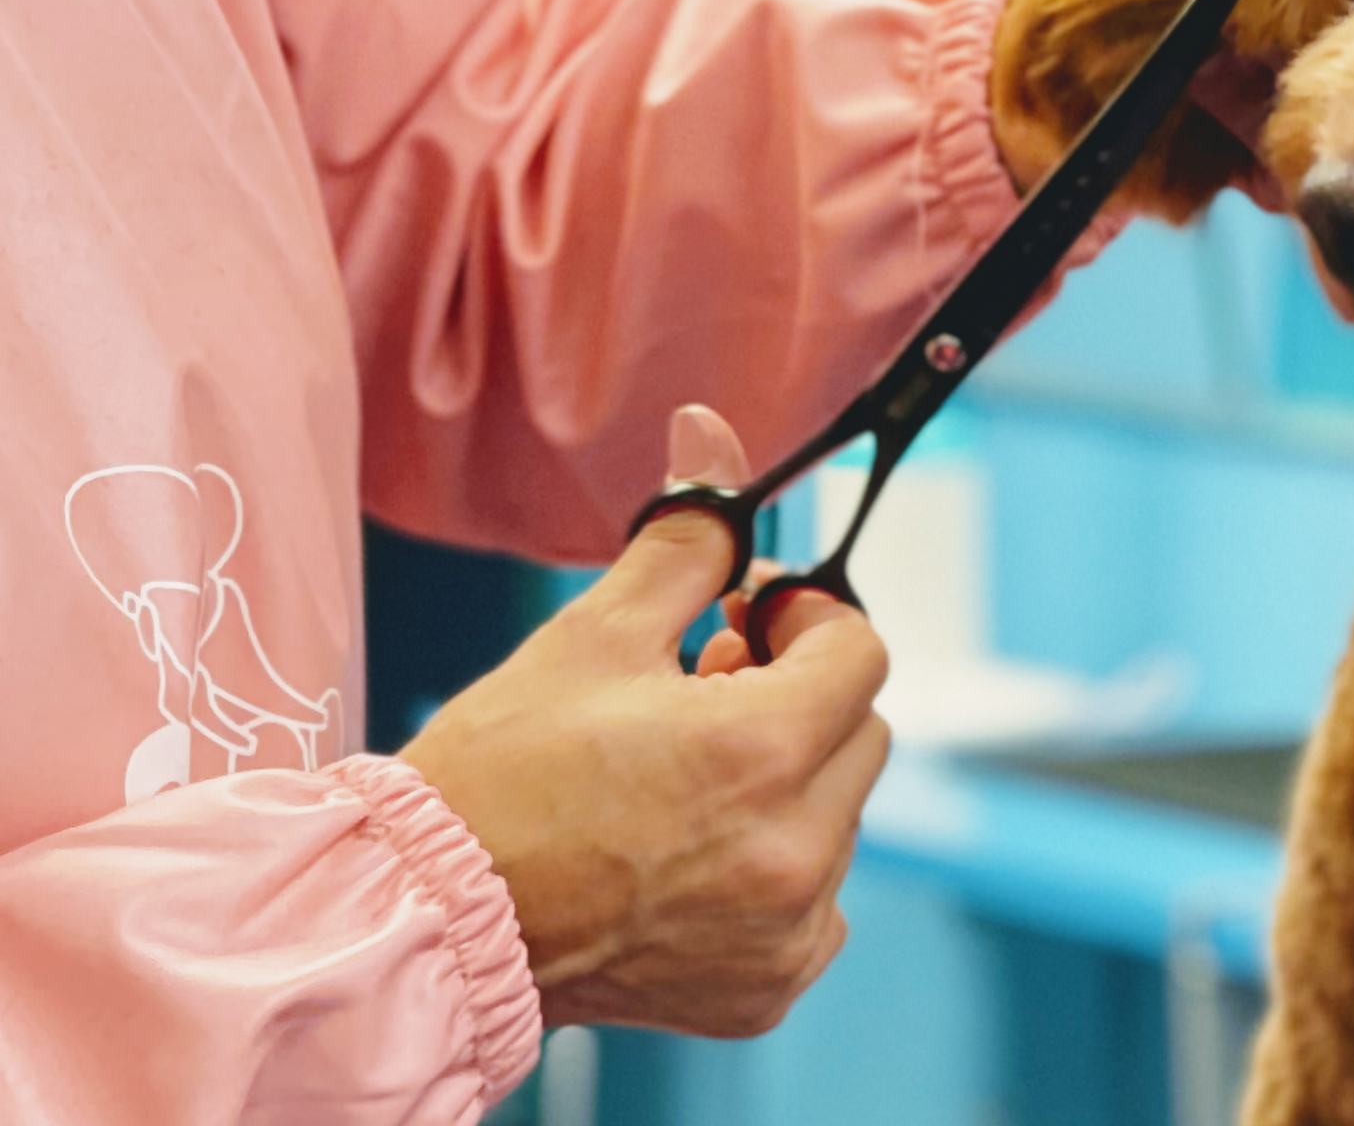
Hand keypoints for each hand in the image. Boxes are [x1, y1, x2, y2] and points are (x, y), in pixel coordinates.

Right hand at [400, 407, 891, 1036]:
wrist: (428, 919)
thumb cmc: (503, 771)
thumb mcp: (598, 631)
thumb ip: (685, 536)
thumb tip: (713, 430)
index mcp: (760, 754)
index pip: (859, 652)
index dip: (805, 618)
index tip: (745, 615)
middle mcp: (792, 852)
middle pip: (858, 730)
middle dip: (797, 693)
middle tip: (704, 685)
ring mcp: (783, 931)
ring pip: (838, 811)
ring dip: (787, 776)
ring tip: (684, 769)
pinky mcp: (764, 989)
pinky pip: (814, 897)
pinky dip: (774, 860)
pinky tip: (688, 845)